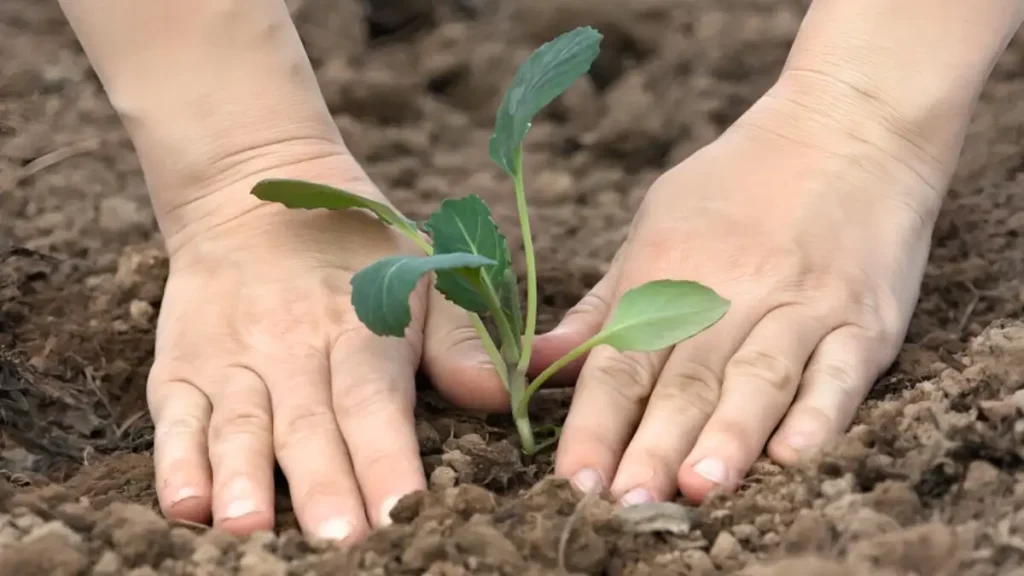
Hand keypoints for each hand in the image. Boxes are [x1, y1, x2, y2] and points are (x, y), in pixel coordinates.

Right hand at [146, 151, 504, 540]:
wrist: (252, 193)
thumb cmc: (358, 249)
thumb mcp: (423, 272)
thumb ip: (461, 339)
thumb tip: (500, 396)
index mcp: (359, 326)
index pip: (373, 399)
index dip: (386, 456)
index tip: (404, 509)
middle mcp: (291, 346)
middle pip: (308, 425)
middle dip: (323, 488)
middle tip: (340, 543)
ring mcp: (232, 358)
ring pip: (239, 426)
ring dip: (244, 481)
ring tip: (251, 530)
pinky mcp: (182, 367)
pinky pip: (176, 417)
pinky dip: (176, 461)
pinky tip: (185, 505)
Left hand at [532, 75, 948, 504]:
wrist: (846, 124)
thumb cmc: (737, 182)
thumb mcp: (654, 224)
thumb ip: (603, 304)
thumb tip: (537, 360)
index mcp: (667, 273)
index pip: (622, 362)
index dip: (596, 424)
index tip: (573, 478)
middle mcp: (731, 294)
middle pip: (685, 382)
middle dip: (653, 447)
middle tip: (628, 504)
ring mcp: (800, 306)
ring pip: (758, 380)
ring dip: (728, 436)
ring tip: (699, 488)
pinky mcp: (864, 318)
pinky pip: (839, 372)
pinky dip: (818, 415)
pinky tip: (794, 456)